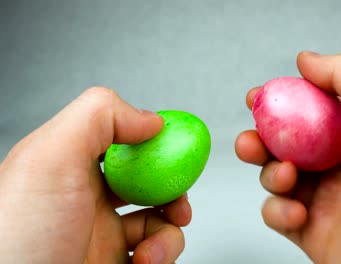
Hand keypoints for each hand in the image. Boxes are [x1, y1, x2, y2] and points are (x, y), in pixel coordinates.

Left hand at [0, 87, 190, 263]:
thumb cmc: (14, 242)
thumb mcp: (49, 160)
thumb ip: (97, 117)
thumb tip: (150, 119)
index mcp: (67, 165)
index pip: (119, 136)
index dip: (151, 138)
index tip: (174, 144)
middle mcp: (85, 197)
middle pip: (146, 176)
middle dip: (171, 183)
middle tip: (177, 194)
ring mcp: (102, 233)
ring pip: (159, 216)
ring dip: (170, 226)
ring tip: (153, 244)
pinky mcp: (117, 262)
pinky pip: (157, 250)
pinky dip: (163, 252)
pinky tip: (146, 261)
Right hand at [235, 52, 340, 263]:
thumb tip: (308, 60)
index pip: (310, 107)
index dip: (281, 101)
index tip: (260, 99)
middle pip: (287, 143)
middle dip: (261, 137)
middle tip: (252, 139)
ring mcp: (330, 198)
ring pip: (278, 177)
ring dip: (269, 172)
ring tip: (285, 175)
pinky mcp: (318, 232)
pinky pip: (280, 215)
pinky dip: (277, 210)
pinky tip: (296, 211)